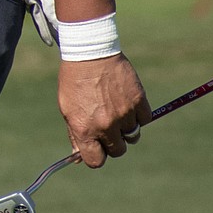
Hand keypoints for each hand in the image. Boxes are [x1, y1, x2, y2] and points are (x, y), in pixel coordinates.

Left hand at [58, 53, 151, 167]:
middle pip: (117, 150)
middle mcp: (105, 125)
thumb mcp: (67, 108)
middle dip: (112, 142)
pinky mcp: (138, 101)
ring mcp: (123, 114)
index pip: (95, 161)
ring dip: (126, 128)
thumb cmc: (74, 80)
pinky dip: (139, 115)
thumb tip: (79, 156)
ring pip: (133, 135)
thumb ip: (75, 134)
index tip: (96, 147)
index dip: (96, 155)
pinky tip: (127, 103)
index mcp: (84, 129)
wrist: (90, 52)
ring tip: (117, 110)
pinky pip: (145, 120)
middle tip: (108, 127)